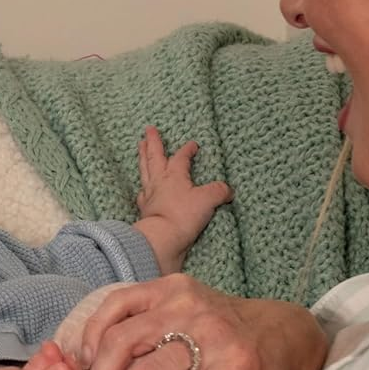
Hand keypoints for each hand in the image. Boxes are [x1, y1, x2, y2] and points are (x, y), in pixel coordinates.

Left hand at [134, 127, 231, 271]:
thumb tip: (228, 191)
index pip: (180, 157)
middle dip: (153, 143)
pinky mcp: (146, 211)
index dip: (187, 150)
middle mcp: (159, 182)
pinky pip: (142, 193)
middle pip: (154, 157)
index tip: (192, 144)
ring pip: (145, 171)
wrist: (162, 240)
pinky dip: (143, 187)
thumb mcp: (208, 200)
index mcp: (174, 175)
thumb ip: (219, 191)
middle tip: (148, 130)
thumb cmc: (182, 216)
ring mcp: (150, 196)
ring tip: (140, 147)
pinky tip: (144, 188)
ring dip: (143, 157)